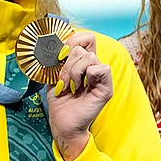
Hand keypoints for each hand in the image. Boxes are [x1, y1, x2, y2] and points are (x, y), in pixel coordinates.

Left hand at [46, 32, 112, 160]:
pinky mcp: (106, 88)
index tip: (59, 56)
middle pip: (82, 47)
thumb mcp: (54, 75)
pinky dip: (87, 76)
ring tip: (71, 86)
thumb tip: (56, 45)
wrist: (61, 122)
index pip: (85, 38)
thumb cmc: (59, 101)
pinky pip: (100, 69)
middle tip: (63, 80)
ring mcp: (101, 77)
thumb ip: (57, 59)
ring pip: (89, 57)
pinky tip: (81, 88)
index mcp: (82, 62)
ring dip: (74, 72)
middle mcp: (93, 67)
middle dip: (67, 63)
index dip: (72, 40)